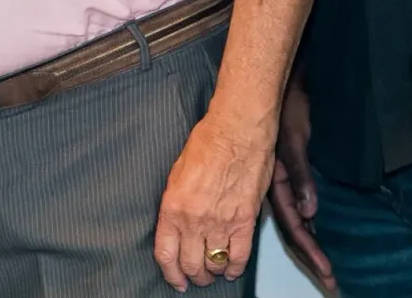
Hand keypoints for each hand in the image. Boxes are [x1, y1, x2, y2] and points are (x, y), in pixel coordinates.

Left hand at [155, 101, 273, 290]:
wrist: (237, 131)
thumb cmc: (207, 143)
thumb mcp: (177, 174)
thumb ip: (176, 204)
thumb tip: (178, 226)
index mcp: (173, 207)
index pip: (166, 254)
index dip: (171, 273)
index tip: (176, 280)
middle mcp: (194, 220)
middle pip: (191, 264)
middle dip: (194, 275)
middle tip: (197, 276)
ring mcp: (220, 223)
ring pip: (215, 264)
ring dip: (214, 272)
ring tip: (214, 270)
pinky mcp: (245, 221)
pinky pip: (239, 256)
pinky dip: (235, 267)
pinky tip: (232, 268)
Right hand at [268, 75, 335, 291]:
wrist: (281, 85)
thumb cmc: (289, 108)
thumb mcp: (294, 140)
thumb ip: (300, 176)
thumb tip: (310, 213)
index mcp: (276, 185)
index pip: (295, 227)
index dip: (311, 251)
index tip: (328, 272)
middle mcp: (279, 189)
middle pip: (295, 233)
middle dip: (311, 259)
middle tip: (331, 283)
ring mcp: (284, 184)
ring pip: (296, 224)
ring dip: (310, 248)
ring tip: (325, 271)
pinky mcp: (290, 176)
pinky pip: (298, 210)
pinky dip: (308, 229)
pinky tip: (316, 237)